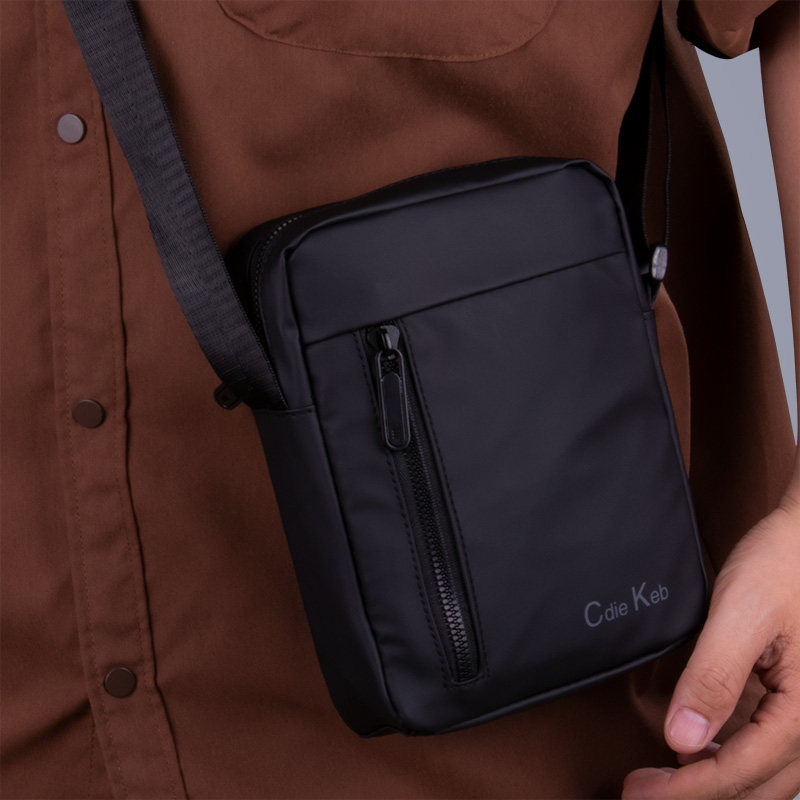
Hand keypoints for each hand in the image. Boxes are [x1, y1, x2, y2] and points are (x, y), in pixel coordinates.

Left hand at [622, 498, 799, 799]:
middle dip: (698, 795)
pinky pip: (767, 749)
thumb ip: (715, 676)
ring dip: (716, 784)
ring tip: (664, 781)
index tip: (640, 793)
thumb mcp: (743, 613)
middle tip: (640, 792)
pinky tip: (699, 751)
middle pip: (756, 784)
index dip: (687, 790)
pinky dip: (731, 761)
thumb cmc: (782, 565)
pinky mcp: (795, 700)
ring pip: (765, 775)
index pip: (742, 771)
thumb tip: (682, 739)